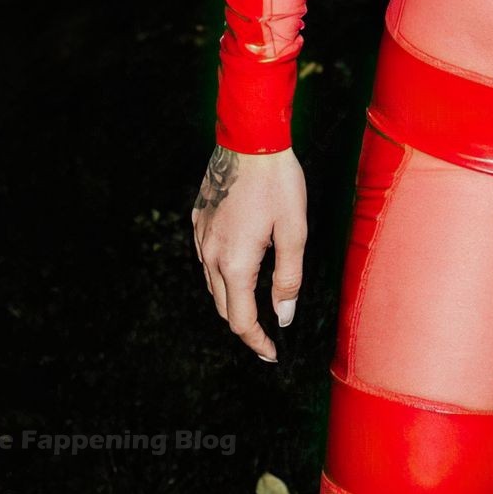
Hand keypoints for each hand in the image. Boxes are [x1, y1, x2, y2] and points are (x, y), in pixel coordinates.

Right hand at [192, 144, 306, 363]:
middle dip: (245, 325)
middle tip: (268, 334)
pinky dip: (223, 272)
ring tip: (257, 302)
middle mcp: (210, 255)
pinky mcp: (198, 219)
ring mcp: (200, 237)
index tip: (272, 353)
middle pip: (223, 307)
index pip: (240, 321)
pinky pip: (207, 257)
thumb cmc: (277, 183)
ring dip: (233, 298)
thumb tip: (283, 315)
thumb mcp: (294, 231)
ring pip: (212, 284)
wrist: (250, 140)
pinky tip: (241, 264)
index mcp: (235, 263)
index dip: (257, 342)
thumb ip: (288, 278)